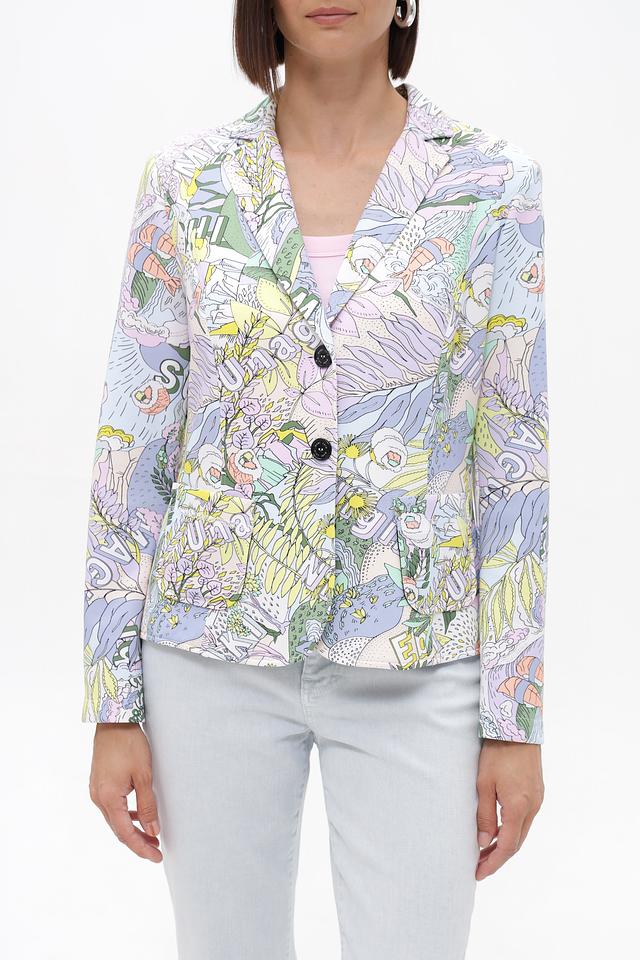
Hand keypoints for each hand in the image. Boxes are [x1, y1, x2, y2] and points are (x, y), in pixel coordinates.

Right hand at [89, 723, 162, 862]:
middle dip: (138, 842)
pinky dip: (126, 815)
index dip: (141, 847)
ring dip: (132, 829)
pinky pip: (113, 808)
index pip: (125, 833)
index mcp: (108, 798)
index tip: (156, 857)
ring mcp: (96, 791)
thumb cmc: (129, 744)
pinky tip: (138, 816)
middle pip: (119, 829)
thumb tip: (153, 830)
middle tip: (156, 851)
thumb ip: (148, 805)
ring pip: (115, 819)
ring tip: (151, 836)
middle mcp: (98, 798)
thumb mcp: (144, 775)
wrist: (113, 722)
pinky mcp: (99, 784)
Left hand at [476, 739, 543, 879]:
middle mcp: (533, 807)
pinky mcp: (536, 791)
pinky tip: (498, 830)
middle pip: (517, 842)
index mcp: (519, 807)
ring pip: (522, 831)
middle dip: (498, 857)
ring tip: (484, 850)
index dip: (493, 862)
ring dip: (505, 843)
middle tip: (478, 866)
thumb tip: (484, 842)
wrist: (518, 727)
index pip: (507, 846)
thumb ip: (485, 815)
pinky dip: (511, 830)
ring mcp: (537, 799)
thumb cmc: (497, 753)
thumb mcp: (484, 784)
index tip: (479, 873)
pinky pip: (524, 819)